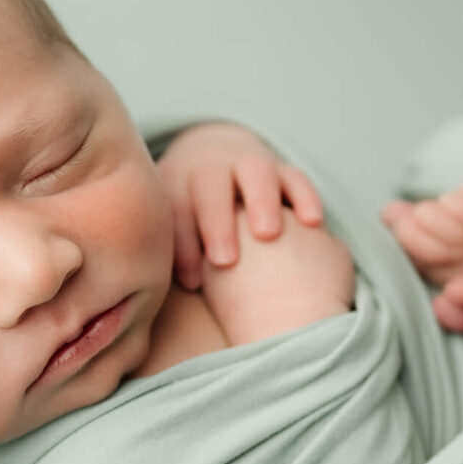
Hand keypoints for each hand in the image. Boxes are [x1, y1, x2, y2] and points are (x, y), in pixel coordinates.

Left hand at [156, 122, 324, 290]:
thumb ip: (172, 255)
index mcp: (177, 183)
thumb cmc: (191, 224)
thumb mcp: (173, 228)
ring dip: (260, 201)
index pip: (175, 211)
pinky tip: (312, 223)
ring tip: (267, 235)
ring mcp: (248, 165)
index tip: (191, 283)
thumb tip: (150, 301)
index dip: (183, 244)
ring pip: (255, 172)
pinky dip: (304, 196)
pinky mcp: (281, 170)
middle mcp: (211, 168)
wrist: (212, 162)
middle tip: (224, 260)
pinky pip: (295, 177)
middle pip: (210, 186)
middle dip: (215, 222)